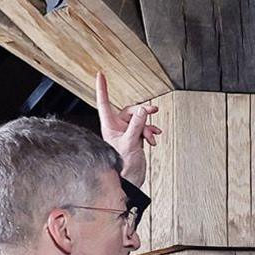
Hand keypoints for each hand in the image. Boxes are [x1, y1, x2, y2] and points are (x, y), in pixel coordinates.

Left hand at [95, 72, 159, 187]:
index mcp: (109, 126)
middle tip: (153, 112)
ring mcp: (126, 132)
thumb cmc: (123, 166)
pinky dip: (150, 132)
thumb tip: (143, 110)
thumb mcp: (130, 142)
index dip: (102, 88)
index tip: (100, 75)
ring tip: (152, 134)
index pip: (104, 103)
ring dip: (148, 125)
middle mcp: (116, 128)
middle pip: (130, 110)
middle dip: (142, 112)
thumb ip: (137, 125)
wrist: (131, 180)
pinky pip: (144, 128)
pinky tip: (154, 139)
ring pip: (139, 119)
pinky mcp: (134, 138)